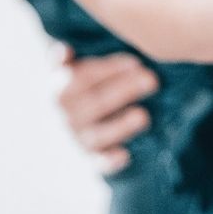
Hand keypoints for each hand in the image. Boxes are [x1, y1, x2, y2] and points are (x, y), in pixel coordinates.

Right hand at [54, 46, 158, 173]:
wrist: (79, 116)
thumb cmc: (84, 81)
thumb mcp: (73, 66)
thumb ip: (65, 58)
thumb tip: (64, 51)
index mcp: (60, 87)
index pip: (82, 77)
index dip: (108, 70)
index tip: (136, 62)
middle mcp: (66, 115)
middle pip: (94, 103)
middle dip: (123, 91)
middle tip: (151, 79)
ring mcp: (77, 138)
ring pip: (96, 135)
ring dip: (119, 126)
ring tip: (143, 116)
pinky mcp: (90, 158)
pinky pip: (97, 162)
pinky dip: (108, 161)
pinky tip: (125, 156)